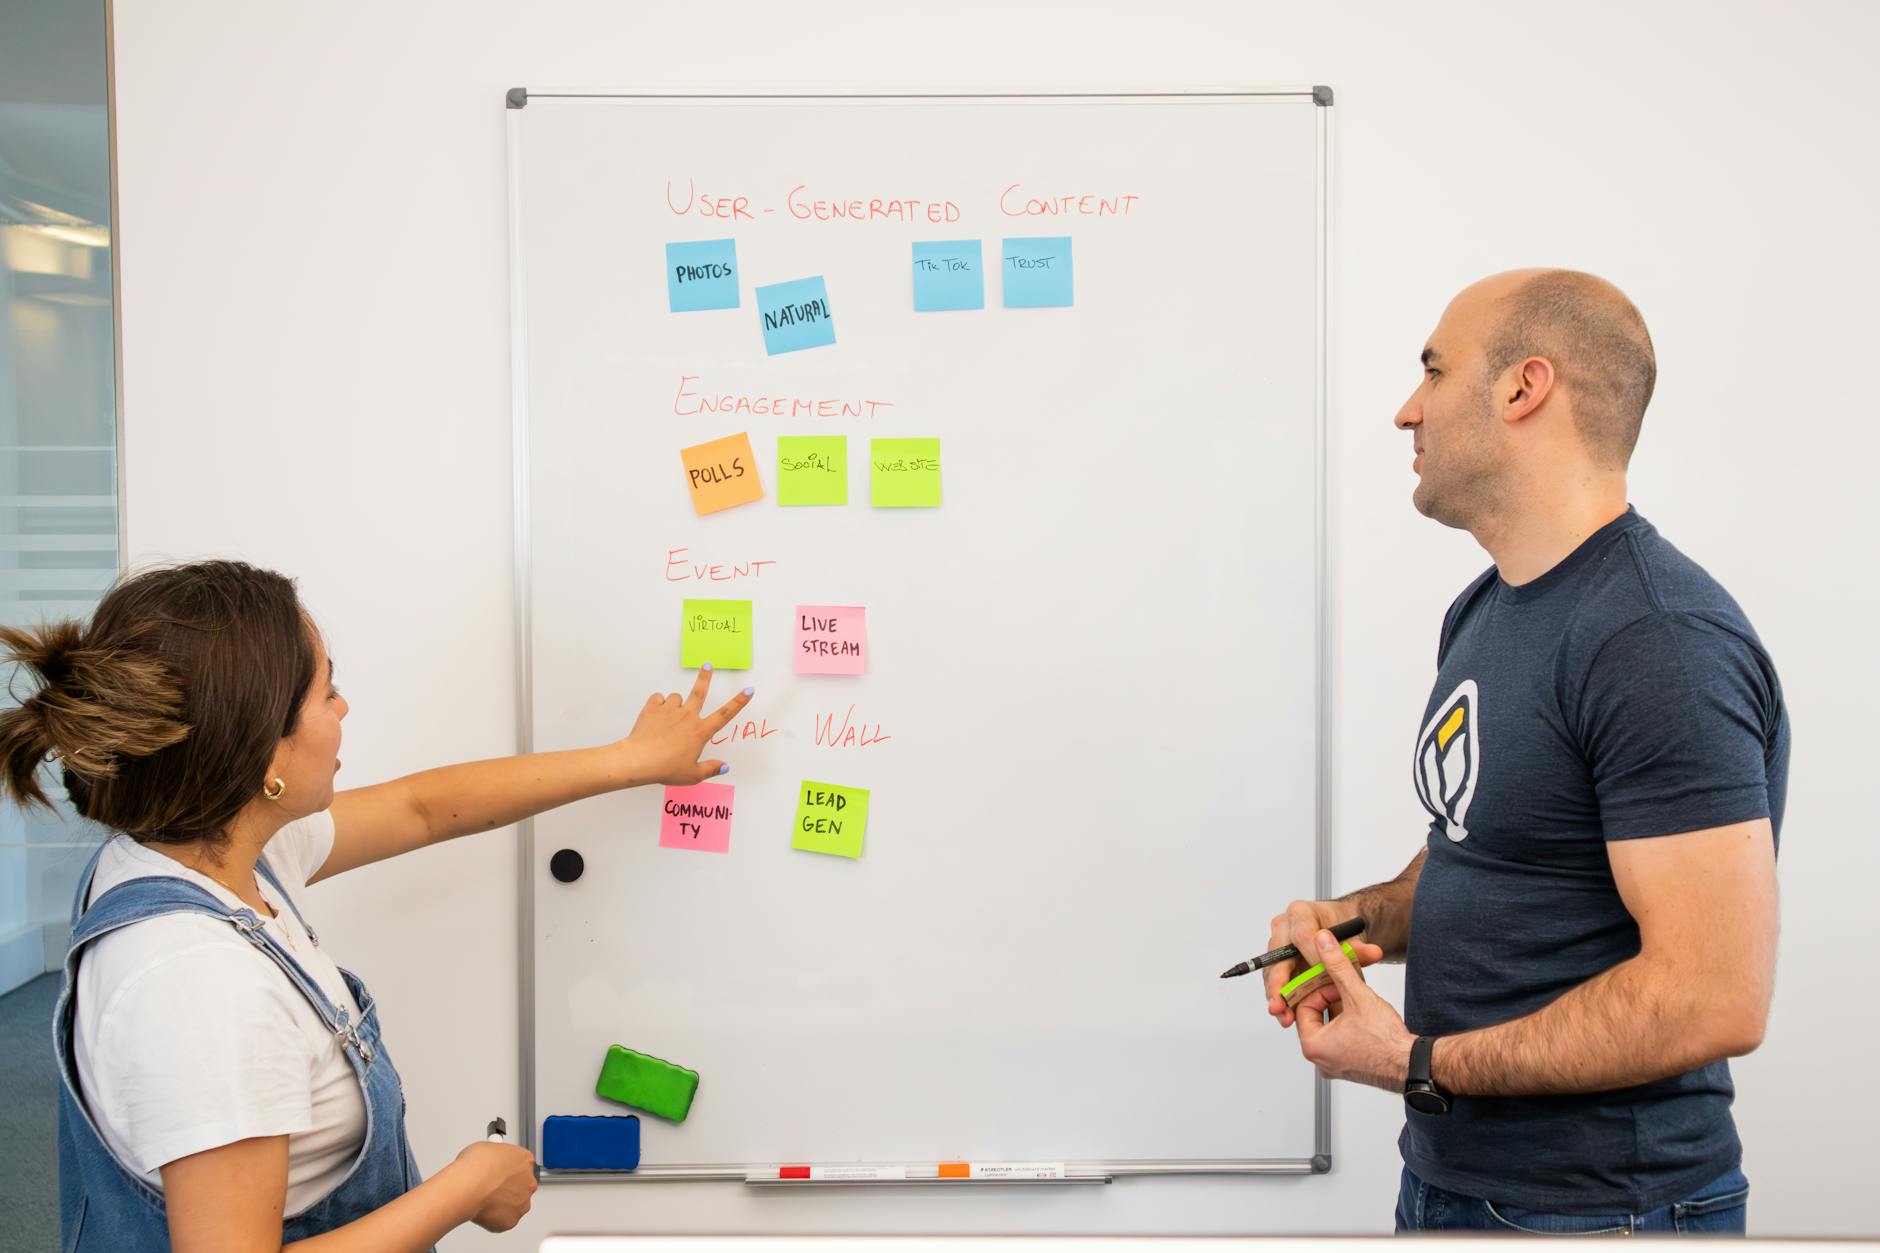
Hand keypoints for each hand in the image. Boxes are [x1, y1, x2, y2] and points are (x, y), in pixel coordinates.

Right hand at [453, 1140, 537, 1232]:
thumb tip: (488, 1162)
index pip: (522, 1165)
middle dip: (508, 1188)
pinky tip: (483, 1211)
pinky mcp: (512, 1220)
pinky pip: (504, 1220)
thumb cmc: (475, 1167)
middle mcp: (528, 1181)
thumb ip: (495, 1158)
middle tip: (491, 1188)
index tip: (500, 1173)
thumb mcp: (486, 1148)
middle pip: (521, 1185)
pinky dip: (495, 1218)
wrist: (468, 1186)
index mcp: (525, 1160)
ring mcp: (522, 1202)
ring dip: (503, 1204)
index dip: (508, 1170)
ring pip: (515, 1204)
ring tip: (484, 1200)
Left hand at [618, 665, 753, 786]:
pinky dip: (658, 705)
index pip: (725, 714)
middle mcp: (687, 717)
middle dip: (706, 677)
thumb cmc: (666, 769)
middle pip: (700, 691)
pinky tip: (656, 715)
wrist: (639, 761)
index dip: (739, 702)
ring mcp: (670, 710)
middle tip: (708, 665)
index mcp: (700, 732)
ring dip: (675, 705)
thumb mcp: (692, 775)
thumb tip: (724, 767)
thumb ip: (710, 769)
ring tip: (668, 720)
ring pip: (676, 698)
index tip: (749, 691)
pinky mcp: (653, 708)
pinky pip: (658, 699)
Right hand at [1263, 900, 1384, 1027]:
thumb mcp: (1353, 937)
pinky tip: (1286, 1015)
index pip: (1302, 935)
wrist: (1337, 932)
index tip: (1323, 975)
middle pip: (1278, 956)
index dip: (1311, 956)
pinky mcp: (1278, 964)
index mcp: (1300, 913)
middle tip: (1283, 1003)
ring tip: (1285, 1016)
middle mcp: (1284, 928)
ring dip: (1278, 997)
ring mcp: (1278, 946)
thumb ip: (1360, 948)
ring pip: (1273, 973)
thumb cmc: (1340, 930)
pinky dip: (1282, 1000)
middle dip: (1280, 983)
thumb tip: (1373, 953)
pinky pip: (1276, 983)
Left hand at [1294, 929, 1416, 1091]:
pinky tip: (1364, 1016)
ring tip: (1358, 1001)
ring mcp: (1334, 1065)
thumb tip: (1324, 944)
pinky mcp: (1349, 1067)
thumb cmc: (1386, 1042)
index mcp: (1313, 1046)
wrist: (1412, 1064)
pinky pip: (1340, 1040)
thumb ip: (1338, 966)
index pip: (1303, 1007)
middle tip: (1346, 989)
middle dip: (1330, 999)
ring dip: (1340, 1010)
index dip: (1319, 990)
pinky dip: (1348, 1025)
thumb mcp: (1357, 995)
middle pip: (1314, 1017)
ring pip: (1328, 1028)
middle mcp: (1320, 1060)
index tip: (1335, 982)